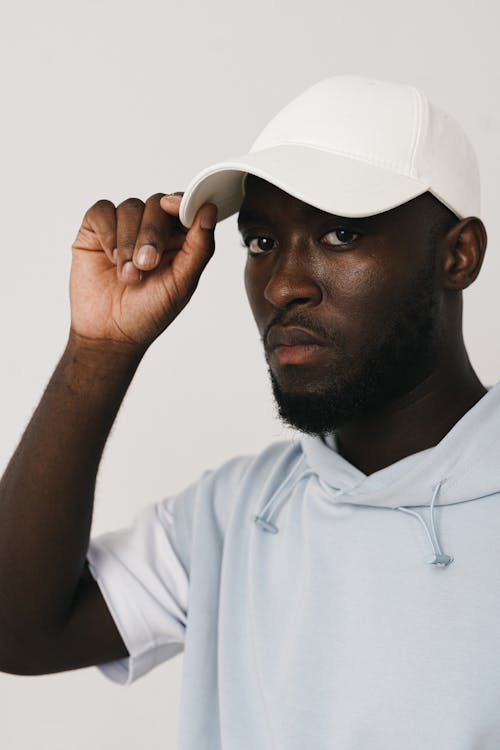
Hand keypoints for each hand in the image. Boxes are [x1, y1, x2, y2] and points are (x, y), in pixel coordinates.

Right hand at [69, 192, 216, 350]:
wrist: (110, 333)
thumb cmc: (149, 312)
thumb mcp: (182, 283)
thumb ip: (199, 246)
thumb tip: (209, 210)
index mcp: (178, 240)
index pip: (184, 207)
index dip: (181, 203)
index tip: (172, 208)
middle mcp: (152, 229)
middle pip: (157, 203)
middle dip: (152, 232)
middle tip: (147, 264)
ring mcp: (124, 227)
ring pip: (130, 207)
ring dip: (128, 241)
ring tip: (128, 275)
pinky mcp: (96, 230)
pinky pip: (102, 211)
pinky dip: (108, 232)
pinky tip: (110, 257)